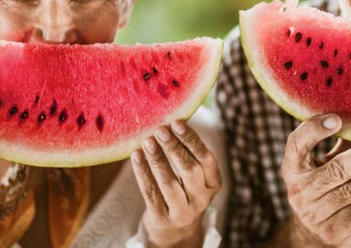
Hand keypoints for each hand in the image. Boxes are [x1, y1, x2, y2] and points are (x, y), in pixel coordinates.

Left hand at [131, 119, 221, 247]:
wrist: (174, 231)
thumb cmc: (183, 190)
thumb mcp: (194, 176)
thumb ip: (188, 153)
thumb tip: (171, 119)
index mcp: (213, 183)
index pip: (206, 158)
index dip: (192, 140)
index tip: (177, 123)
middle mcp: (202, 198)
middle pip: (189, 170)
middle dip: (173, 148)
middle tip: (160, 130)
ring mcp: (183, 211)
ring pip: (169, 182)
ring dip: (157, 160)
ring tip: (147, 141)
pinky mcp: (162, 219)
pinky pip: (151, 193)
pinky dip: (142, 173)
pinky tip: (136, 157)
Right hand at [280, 114, 350, 247]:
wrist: (313, 233)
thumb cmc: (322, 184)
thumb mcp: (321, 163)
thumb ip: (339, 142)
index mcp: (292, 168)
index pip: (296, 145)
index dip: (314, 130)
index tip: (337, 118)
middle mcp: (299, 191)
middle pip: (335, 170)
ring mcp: (314, 213)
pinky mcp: (333, 229)